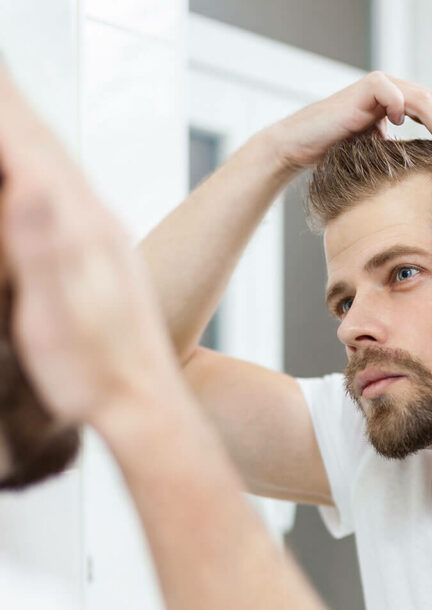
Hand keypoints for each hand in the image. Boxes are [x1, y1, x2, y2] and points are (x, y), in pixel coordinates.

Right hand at [0, 71, 180, 427]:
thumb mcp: (58, 318)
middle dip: (15, 111)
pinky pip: (70, 203)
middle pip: (51, 154)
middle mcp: (100, 231)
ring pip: (63, 176)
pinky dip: (46, 177)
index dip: (4, 110)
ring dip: (33, 140)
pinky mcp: (104, 266)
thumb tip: (33, 184)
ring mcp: (105, 247)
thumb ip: (44, 250)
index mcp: (84, 234)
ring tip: (11, 115)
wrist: (146, 405)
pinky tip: (41, 186)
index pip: (35, 153)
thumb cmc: (99, 373)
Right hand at [266, 71, 431, 168]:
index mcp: (399, 104)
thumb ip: (402, 155)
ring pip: (422, 98)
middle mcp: (392, 92)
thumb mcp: (379, 157)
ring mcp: (379, 88)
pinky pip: (389, 92)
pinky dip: (399, 106)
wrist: (302, 147)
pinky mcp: (363, 89)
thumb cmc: (337, 157)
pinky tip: (400, 128)